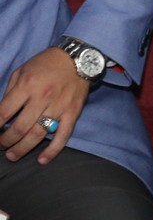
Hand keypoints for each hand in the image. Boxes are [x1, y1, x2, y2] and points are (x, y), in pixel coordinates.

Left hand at [0, 47, 88, 163]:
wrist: (78, 59)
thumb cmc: (46, 64)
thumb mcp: (22, 71)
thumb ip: (10, 92)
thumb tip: (2, 115)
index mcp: (27, 86)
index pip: (4, 113)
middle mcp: (42, 97)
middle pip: (19, 128)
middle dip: (5, 141)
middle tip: (1, 145)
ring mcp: (58, 107)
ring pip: (38, 134)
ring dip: (22, 148)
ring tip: (12, 155)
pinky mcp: (72, 113)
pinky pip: (63, 135)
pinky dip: (53, 150)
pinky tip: (42, 160)